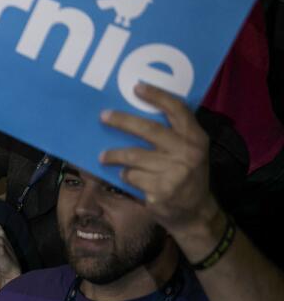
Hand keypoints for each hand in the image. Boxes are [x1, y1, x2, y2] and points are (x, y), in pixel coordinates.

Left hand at [99, 83, 217, 237]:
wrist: (196, 213)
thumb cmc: (185, 174)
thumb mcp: (189, 151)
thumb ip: (172, 134)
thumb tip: (133, 111)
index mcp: (195, 138)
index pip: (178, 109)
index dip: (157, 96)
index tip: (136, 87)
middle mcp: (188, 152)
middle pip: (148, 129)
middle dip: (122, 121)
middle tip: (104, 116)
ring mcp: (176, 172)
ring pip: (133, 156)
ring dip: (114, 155)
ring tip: (104, 156)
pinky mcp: (162, 191)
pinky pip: (132, 176)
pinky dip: (125, 176)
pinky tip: (126, 177)